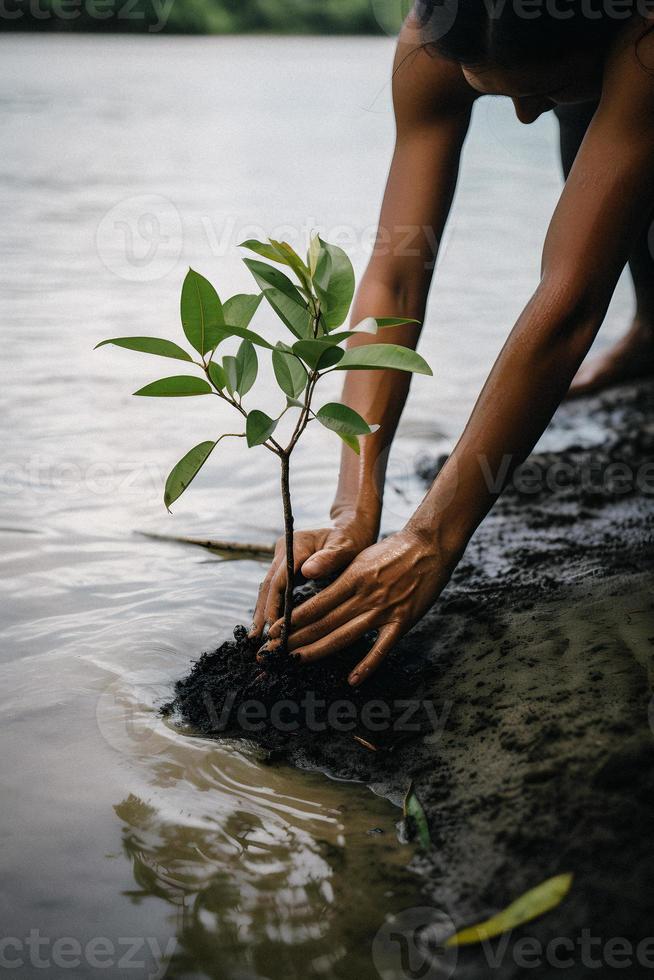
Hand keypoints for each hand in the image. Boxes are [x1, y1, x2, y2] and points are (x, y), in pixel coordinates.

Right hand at [249, 517, 377, 638]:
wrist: (351, 526)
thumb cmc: (353, 537)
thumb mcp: (347, 546)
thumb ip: (330, 558)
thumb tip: (307, 571)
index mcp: (296, 544)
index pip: (279, 579)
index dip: (274, 604)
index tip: (273, 627)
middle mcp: (284, 549)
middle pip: (268, 585)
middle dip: (263, 612)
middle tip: (256, 639)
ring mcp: (283, 556)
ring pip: (269, 587)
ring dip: (263, 610)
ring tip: (256, 636)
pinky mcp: (286, 564)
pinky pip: (276, 587)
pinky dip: (271, 605)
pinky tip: (268, 624)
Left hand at [263, 527, 454, 684]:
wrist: (430, 547)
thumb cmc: (393, 550)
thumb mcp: (360, 557)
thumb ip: (338, 572)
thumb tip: (310, 577)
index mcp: (352, 578)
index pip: (316, 603)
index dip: (294, 619)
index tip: (276, 630)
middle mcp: (364, 595)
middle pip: (324, 622)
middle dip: (297, 637)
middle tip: (275, 650)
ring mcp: (384, 610)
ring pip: (345, 635)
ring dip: (318, 650)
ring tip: (297, 659)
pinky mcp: (402, 622)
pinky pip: (381, 648)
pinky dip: (367, 665)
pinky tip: (352, 680)